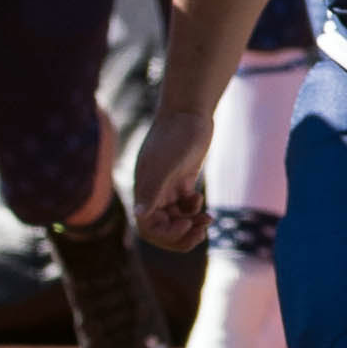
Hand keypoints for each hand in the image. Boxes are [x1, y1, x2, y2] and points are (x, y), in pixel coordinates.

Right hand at [133, 98, 216, 251]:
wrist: (189, 112)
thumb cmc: (176, 135)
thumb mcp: (166, 163)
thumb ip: (152, 189)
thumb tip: (139, 215)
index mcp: (144, 190)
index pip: (147, 226)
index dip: (165, 234)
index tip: (186, 226)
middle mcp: (153, 191)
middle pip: (161, 227)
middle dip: (180, 235)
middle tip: (201, 233)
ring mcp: (167, 185)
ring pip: (174, 218)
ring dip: (190, 224)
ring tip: (207, 221)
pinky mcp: (182, 179)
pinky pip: (184, 205)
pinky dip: (193, 210)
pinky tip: (202, 204)